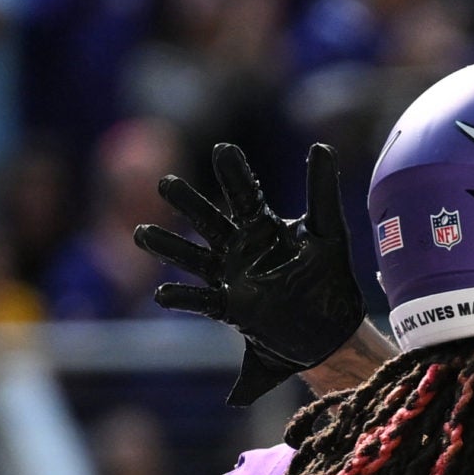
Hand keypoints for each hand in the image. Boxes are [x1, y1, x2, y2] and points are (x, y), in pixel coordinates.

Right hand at [135, 141, 368, 405]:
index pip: (244, 193)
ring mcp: (230, 276)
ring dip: (168, 246)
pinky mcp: (230, 308)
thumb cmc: (329, 277)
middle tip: (167, 182)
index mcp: (261, 225)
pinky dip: (182, 297)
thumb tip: (321, 144)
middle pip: (207, 219)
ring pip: (192, 256)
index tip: (224, 149)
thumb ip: (322, 193)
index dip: (234, 173)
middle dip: (188, 202)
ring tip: (141, 233)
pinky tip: (162, 293)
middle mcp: (238, 246)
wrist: (332, 330)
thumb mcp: (329, 233)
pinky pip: (202, 301)